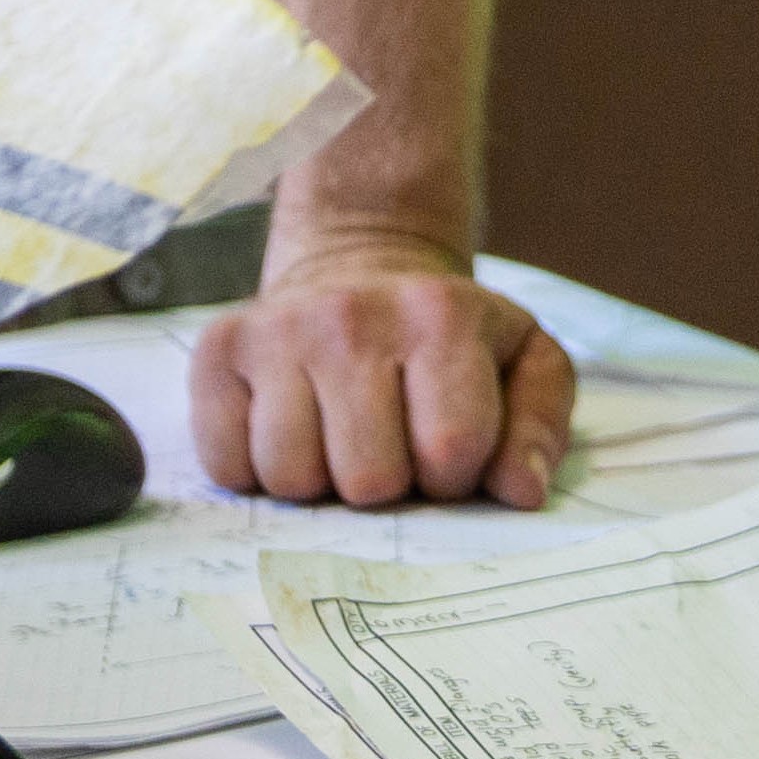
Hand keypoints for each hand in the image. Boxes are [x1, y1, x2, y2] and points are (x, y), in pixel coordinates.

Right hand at [190, 232, 575, 508]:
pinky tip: (290, 427)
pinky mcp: (219, 351)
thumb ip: (539, 425)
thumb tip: (522, 493)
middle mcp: (353, 315)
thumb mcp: (522, 360)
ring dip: (320, 480)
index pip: (449, 451)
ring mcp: (280, 330)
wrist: (363, 266)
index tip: (447, 449)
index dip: (453, 476)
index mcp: (443, 316)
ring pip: (290, 479)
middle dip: (386, 483)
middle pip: (366, 479)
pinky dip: (256, 469)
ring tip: (340, 435)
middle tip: (390, 444)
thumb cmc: (449, 336)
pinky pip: (227, 466)